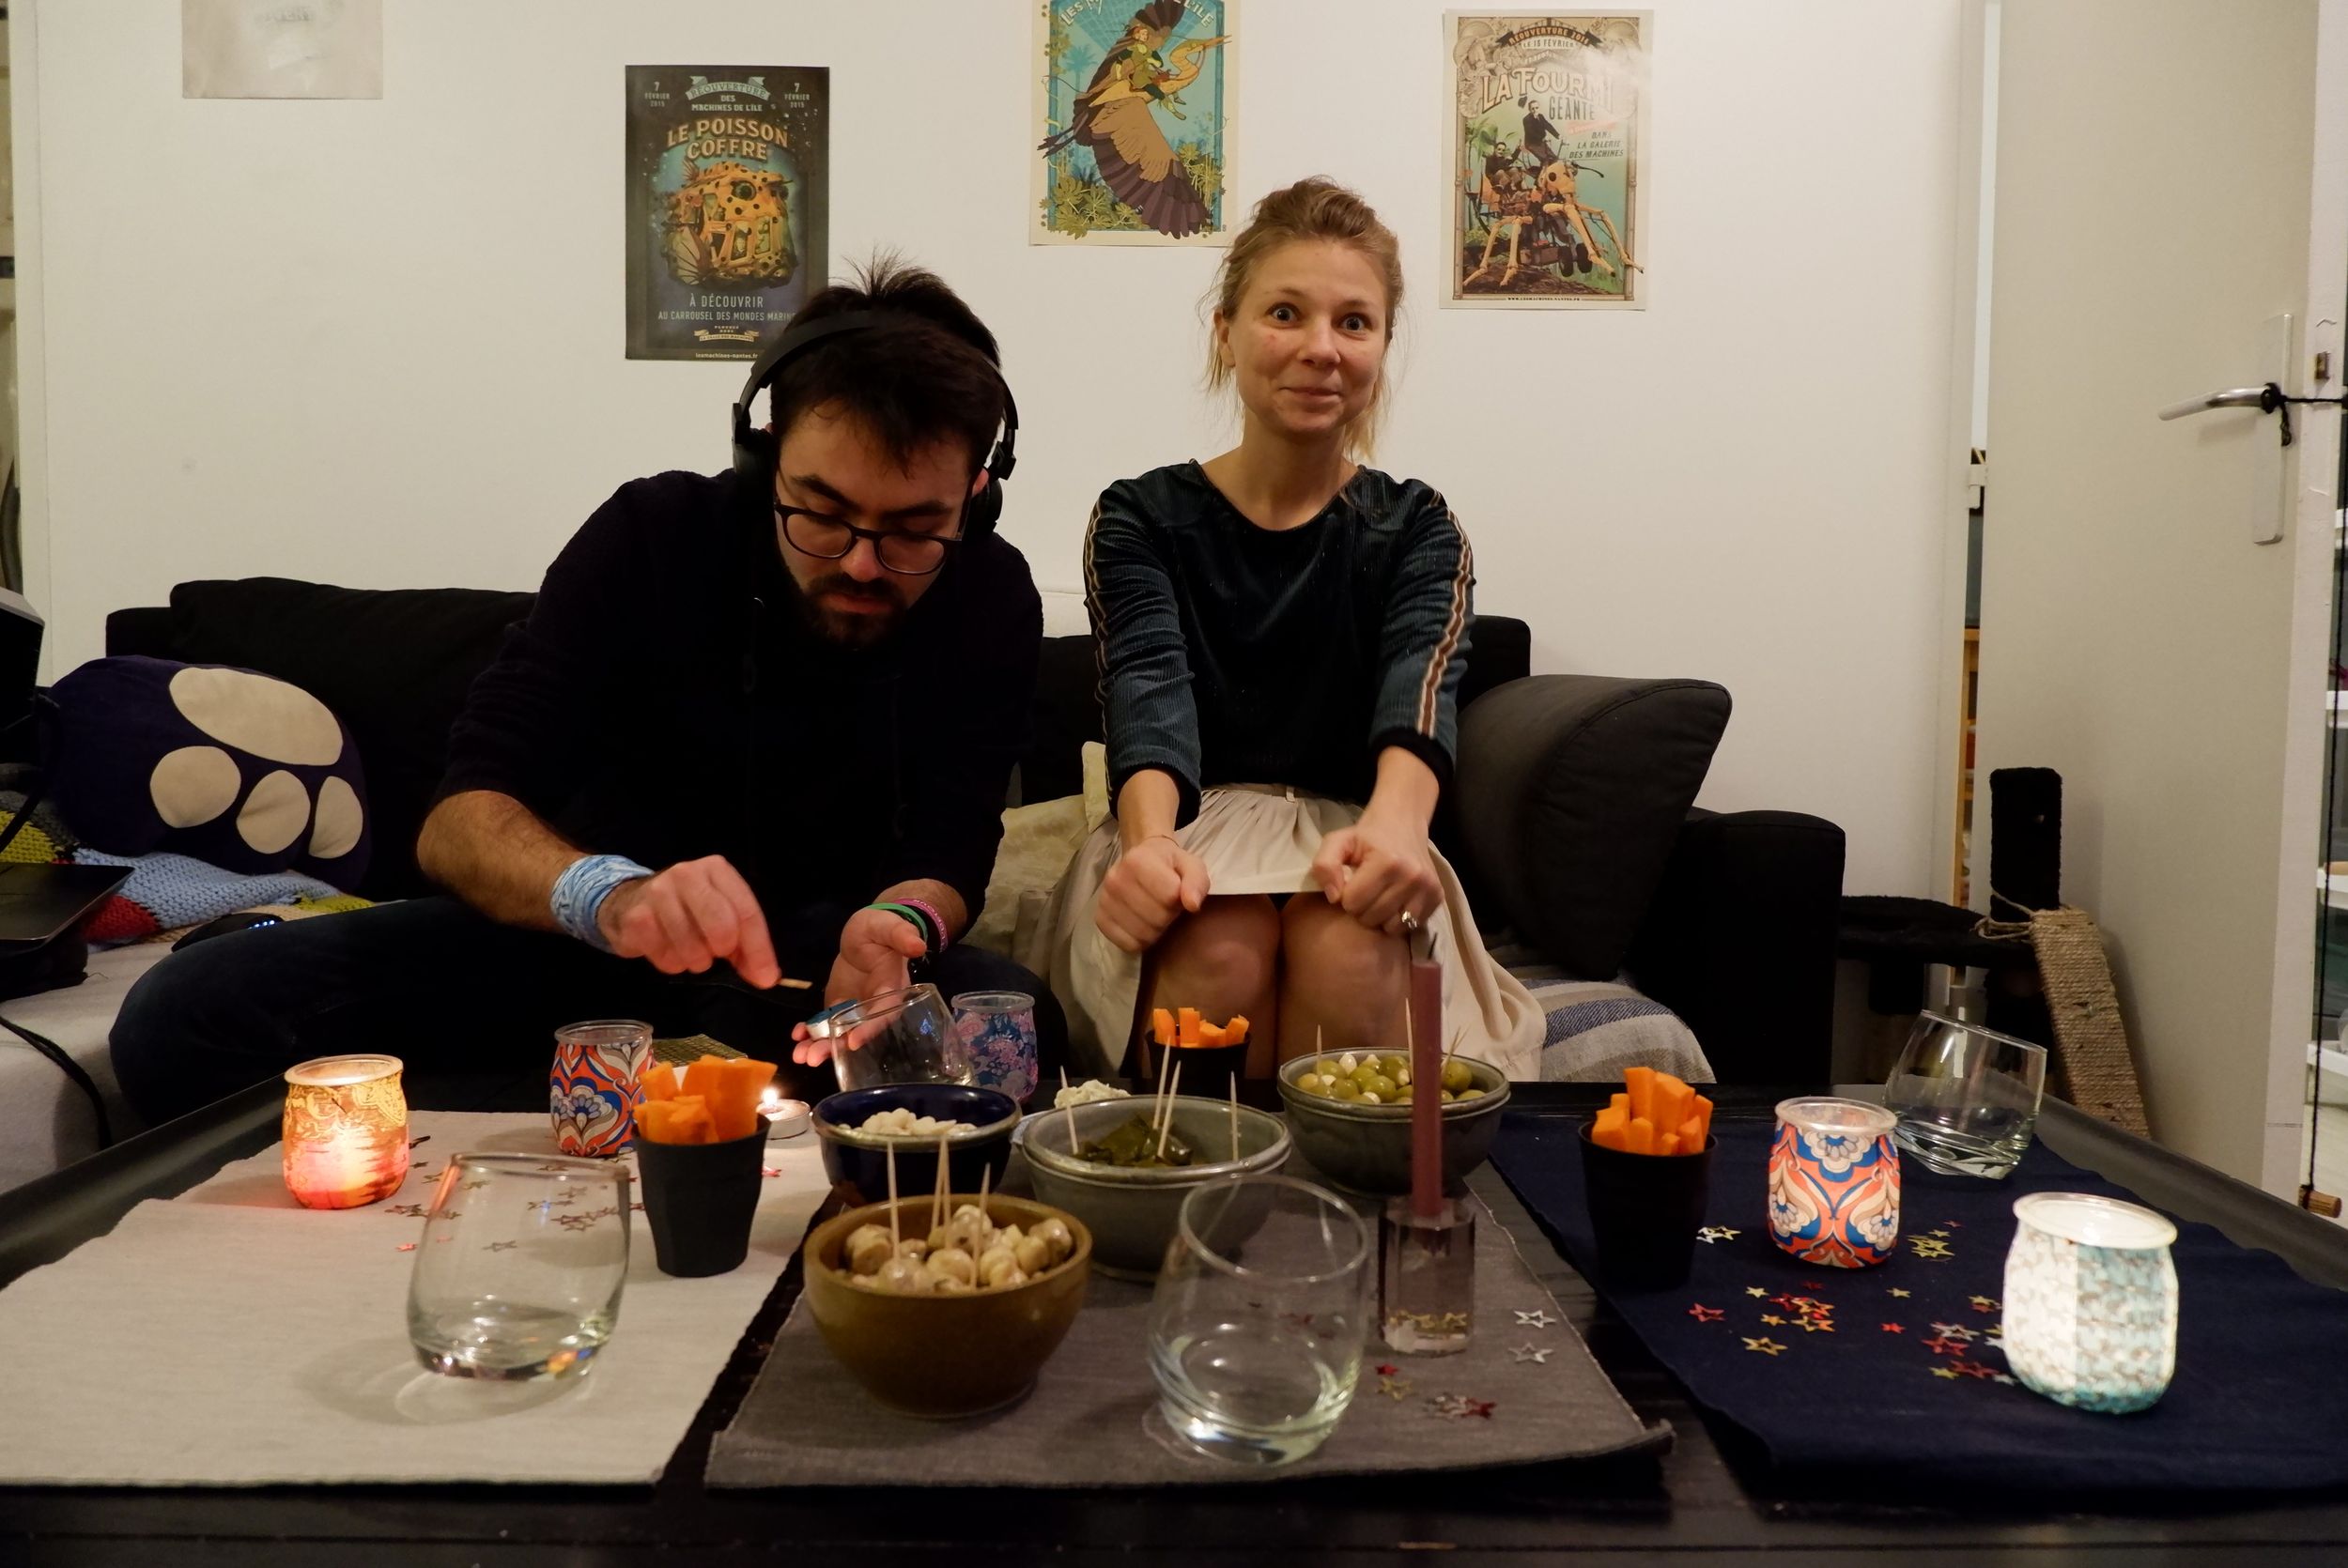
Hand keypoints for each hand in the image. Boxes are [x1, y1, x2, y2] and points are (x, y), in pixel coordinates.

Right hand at [596, 855, 778, 985]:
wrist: (627, 901)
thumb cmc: (685, 909)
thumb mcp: (719, 914)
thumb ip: (745, 943)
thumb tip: (765, 976)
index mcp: (716, 869)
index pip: (747, 912)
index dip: (759, 949)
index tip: (765, 977)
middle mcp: (687, 874)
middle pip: (722, 928)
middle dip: (723, 951)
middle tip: (715, 953)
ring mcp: (658, 894)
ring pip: (694, 950)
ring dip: (695, 961)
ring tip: (688, 949)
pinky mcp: (637, 918)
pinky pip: (667, 959)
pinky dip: (672, 963)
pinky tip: (667, 949)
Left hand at [790, 908, 926, 1064]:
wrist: (864, 933)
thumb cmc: (881, 928)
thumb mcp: (890, 927)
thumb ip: (902, 935)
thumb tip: (919, 945)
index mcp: (892, 989)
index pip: (884, 1013)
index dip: (870, 1028)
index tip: (853, 1041)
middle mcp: (875, 1006)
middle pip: (858, 1031)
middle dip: (836, 1046)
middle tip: (814, 1058)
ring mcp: (855, 1009)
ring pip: (839, 1032)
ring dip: (820, 1045)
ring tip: (800, 1056)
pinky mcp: (838, 1006)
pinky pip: (825, 1023)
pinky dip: (810, 1032)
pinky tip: (796, 1036)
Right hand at [1095, 833, 1208, 952]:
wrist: (1141, 861)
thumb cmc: (1169, 866)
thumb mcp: (1190, 865)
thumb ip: (1196, 881)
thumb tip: (1192, 905)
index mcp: (1137, 861)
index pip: (1169, 897)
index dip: (1180, 900)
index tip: (1176, 893)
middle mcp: (1116, 879)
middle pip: (1156, 918)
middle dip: (1169, 916)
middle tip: (1167, 906)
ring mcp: (1104, 900)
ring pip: (1142, 934)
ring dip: (1156, 930)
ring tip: (1156, 914)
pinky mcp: (1100, 919)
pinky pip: (1126, 944)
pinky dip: (1140, 941)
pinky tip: (1143, 925)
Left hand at [1309, 809, 1440, 935]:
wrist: (1403, 823)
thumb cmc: (1367, 836)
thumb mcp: (1338, 841)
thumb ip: (1324, 865)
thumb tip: (1333, 897)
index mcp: (1387, 862)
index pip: (1352, 903)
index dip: (1345, 896)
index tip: (1351, 883)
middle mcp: (1412, 877)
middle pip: (1371, 917)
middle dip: (1362, 908)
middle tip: (1365, 890)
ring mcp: (1428, 888)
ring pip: (1392, 927)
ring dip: (1380, 917)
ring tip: (1379, 898)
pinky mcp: (1438, 897)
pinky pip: (1411, 926)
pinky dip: (1399, 919)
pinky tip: (1395, 901)